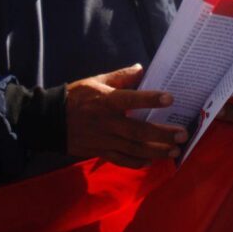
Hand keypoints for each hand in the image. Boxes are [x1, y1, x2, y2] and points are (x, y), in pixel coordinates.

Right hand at [66, 64, 187, 168]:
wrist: (49, 121)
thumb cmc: (76, 97)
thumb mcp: (96, 81)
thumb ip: (120, 77)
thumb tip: (141, 68)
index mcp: (106, 101)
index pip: (131, 99)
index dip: (150, 99)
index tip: (170, 98)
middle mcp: (107, 123)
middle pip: (138, 131)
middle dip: (162, 134)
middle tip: (183, 134)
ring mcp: (104, 140)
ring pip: (134, 149)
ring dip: (156, 151)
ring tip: (175, 151)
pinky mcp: (100, 152)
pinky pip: (122, 160)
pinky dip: (137, 162)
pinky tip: (151, 161)